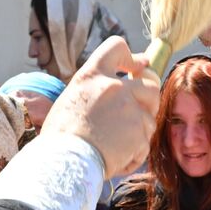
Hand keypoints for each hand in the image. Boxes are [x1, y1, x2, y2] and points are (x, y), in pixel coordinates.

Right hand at [41, 37, 157, 177]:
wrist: (62, 162)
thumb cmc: (60, 137)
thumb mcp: (71, 99)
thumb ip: (95, 89)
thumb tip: (116, 86)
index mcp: (92, 75)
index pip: (117, 46)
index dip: (132, 57)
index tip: (137, 67)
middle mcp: (114, 87)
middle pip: (149, 82)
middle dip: (149, 96)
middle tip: (140, 109)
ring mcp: (129, 110)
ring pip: (150, 116)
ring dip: (139, 130)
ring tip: (119, 145)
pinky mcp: (138, 133)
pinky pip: (144, 142)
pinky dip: (134, 154)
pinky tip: (116, 160)